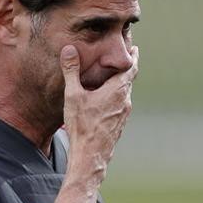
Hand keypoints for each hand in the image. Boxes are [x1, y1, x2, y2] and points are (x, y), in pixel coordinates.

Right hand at [60, 44, 138, 183]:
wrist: (91, 155)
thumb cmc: (82, 125)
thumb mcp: (73, 95)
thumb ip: (71, 71)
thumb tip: (68, 49)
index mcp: (118, 90)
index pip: (131, 67)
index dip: (133, 56)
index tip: (134, 46)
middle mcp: (125, 101)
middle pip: (129, 79)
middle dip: (127, 67)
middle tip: (126, 56)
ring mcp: (124, 114)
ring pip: (125, 93)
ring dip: (121, 83)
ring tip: (114, 76)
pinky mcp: (119, 124)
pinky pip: (121, 105)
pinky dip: (117, 96)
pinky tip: (106, 99)